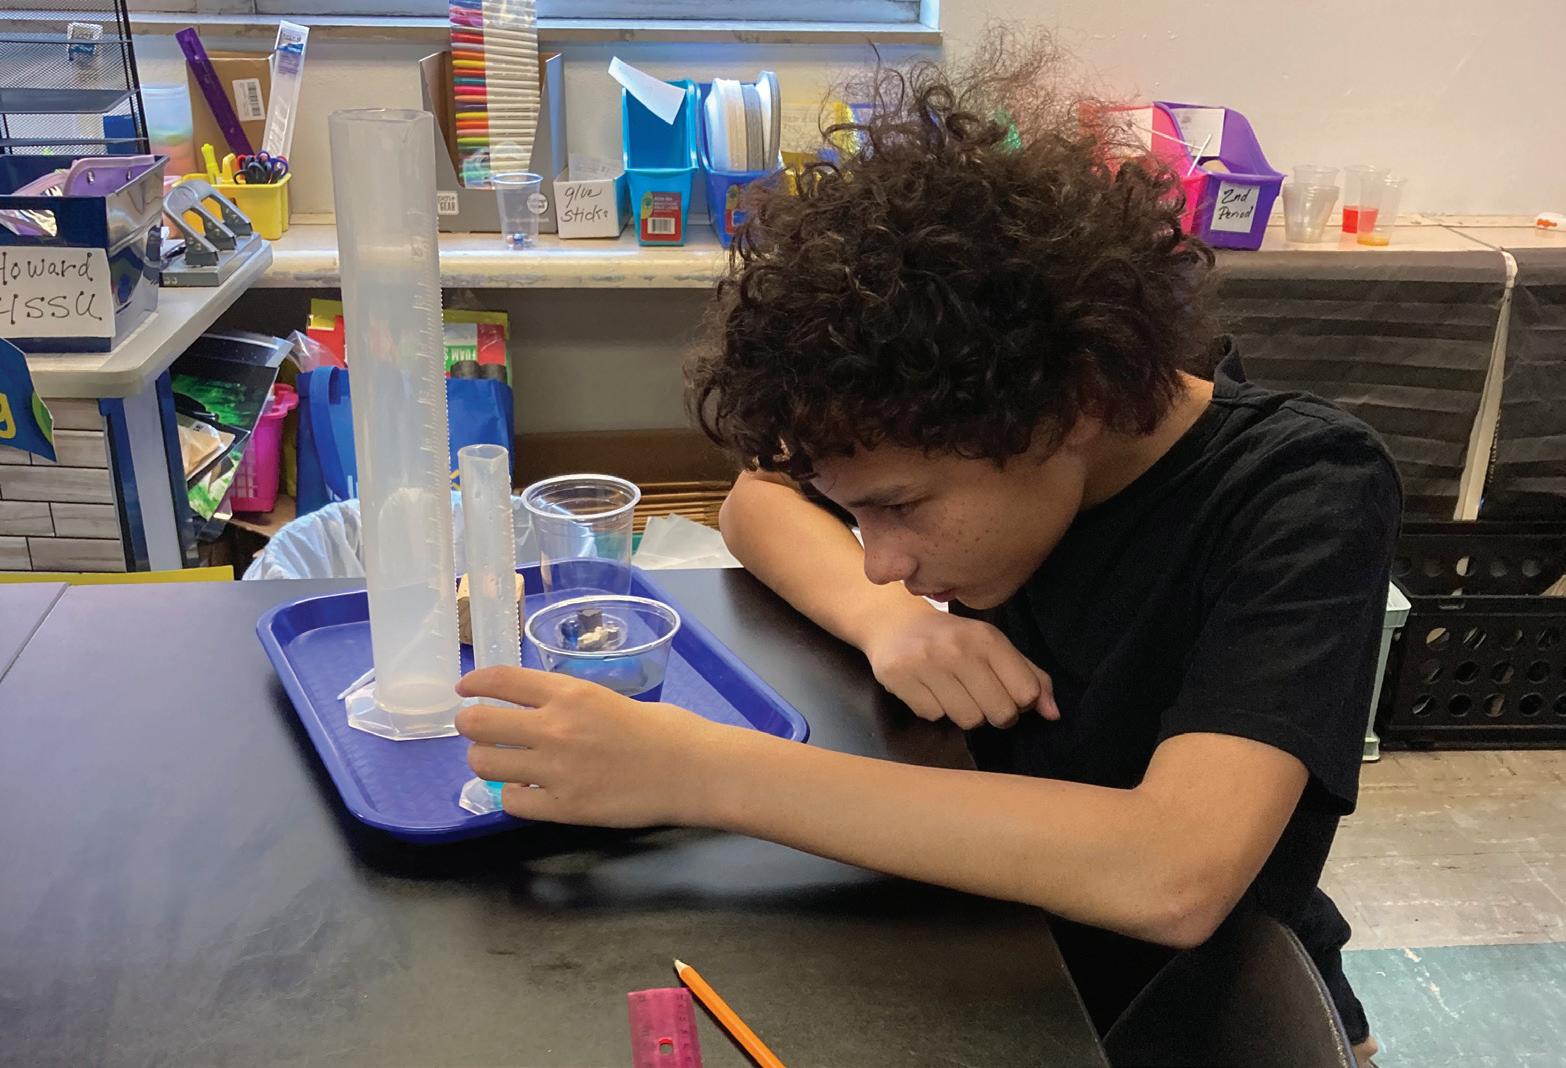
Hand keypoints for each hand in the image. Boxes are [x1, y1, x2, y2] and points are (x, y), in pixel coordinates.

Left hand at [455, 667, 730, 827]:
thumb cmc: (666, 730)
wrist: (693, 771)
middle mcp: (553, 727)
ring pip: (484, 764)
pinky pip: (510, 801)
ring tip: (502, 764)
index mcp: (570, 693)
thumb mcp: (610, 698)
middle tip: (478, 732)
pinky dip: (513, 796)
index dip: (473, 684)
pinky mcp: (563, 807)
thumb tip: (540, 713)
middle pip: (477, 723)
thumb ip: (569, 704)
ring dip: (486, 762)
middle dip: (471, 726)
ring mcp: (555, 770)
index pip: (500, 680)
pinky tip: (528, 791)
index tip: (464, 690)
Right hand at [861, 608, 1058, 729]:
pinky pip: (933, 716)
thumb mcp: (993, 647)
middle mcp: (958, 648)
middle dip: (994, 713)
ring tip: (952, 692)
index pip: (1026, 693)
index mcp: (987, 638)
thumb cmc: (952, 639)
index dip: (1021, 701)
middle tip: (979, 697)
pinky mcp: (899, 676)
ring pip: (968, 720)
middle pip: (1000, 713)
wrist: (894, 624)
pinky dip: (933, 708)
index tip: (1005, 691)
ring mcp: (926, 662)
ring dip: (963, 713)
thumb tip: (1054, 714)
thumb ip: (1029, 676)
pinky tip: (927, 688)